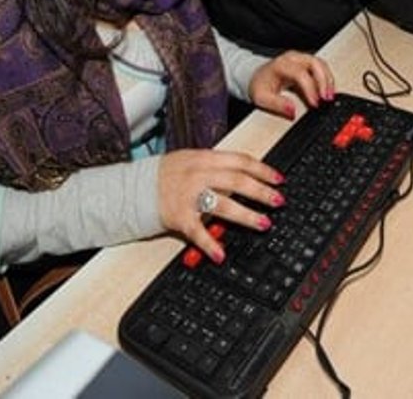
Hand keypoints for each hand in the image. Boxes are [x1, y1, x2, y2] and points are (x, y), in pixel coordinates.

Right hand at [158, 149, 284, 261]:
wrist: (134, 189)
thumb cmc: (167, 175)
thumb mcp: (192, 160)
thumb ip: (217, 166)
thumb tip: (246, 174)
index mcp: (204, 159)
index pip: (239, 160)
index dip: (262, 170)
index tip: (278, 179)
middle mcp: (198, 175)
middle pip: (236, 181)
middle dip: (261, 192)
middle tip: (278, 201)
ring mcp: (188, 196)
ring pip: (223, 204)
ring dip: (246, 215)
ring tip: (264, 223)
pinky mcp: (179, 217)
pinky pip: (197, 231)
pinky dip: (210, 244)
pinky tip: (221, 254)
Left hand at [249, 51, 335, 118]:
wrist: (256, 76)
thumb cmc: (259, 85)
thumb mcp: (262, 98)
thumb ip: (278, 105)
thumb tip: (292, 111)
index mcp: (281, 65)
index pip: (300, 74)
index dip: (310, 89)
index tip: (315, 103)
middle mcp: (292, 59)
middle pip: (315, 63)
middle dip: (324, 81)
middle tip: (326, 98)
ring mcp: (300, 59)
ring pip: (320, 64)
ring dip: (328, 80)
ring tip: (330, 96)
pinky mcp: (305, 63)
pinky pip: (321, 67)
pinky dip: (326, 78)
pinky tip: (327, 90)